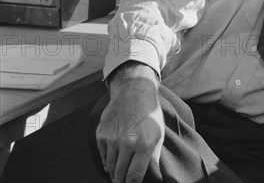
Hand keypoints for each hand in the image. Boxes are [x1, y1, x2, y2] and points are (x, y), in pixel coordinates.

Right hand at [96, 66, 163, 182]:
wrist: (134, 92)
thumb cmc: (149, 114)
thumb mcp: (158, 133)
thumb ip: (154, 157)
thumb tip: (154, 176)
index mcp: (144, 144)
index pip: (134, 176)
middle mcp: (127, 143)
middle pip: (120, 174)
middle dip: (121, 180)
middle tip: (123, 181)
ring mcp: (112, 139)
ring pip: (110, 166)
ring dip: (114, 171)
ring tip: (119, 172)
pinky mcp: (101, 134)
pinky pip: (102, 155)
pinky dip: (106, 160)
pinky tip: (113, 158)